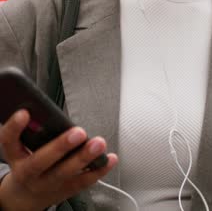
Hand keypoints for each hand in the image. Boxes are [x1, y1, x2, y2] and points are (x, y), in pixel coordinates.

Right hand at [0, 110, 117, 210]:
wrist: (24, 197)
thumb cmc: (26, 161)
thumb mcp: (20, 146)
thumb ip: (29, 129)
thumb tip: (39, 107)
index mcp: (15, 156)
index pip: (9, 142)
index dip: (15, 127)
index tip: (25, 113)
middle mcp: (29, 173)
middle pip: (41, 161)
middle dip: (61, 146)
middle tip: (78, 132)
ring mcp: (48, 184)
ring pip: (65, 173)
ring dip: (84, 158)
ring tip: (99, 143)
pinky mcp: (65, 189)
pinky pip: (83, 181)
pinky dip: (98, 170)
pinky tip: (110, 159)